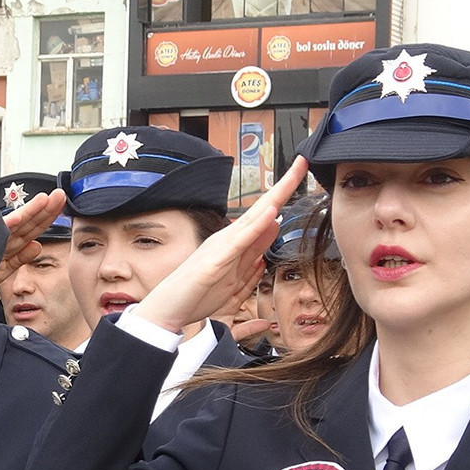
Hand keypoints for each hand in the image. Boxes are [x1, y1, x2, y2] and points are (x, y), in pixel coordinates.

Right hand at [0, 189, 67, 288]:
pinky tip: (22, 214)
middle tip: (60, 195)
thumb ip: (21, 258)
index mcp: (11, 243)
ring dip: (33, 210)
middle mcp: (5, 236)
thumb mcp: (4, 268)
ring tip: (47, 198)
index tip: (61, 205)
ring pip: (20, 222)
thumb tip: (38, 246)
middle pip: (30, 222)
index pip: (33, 228)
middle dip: (46, 209)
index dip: (48, 217)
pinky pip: (3, 229)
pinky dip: (13, 221)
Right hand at [133, 157, 308, 332]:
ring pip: (254, 219)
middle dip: (285, 185)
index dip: (284, 193)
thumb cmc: (196, 294)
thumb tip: (273, 226)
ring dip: (274, 197)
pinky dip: (255, 226)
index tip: (301, 172)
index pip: (265, 214)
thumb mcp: (235, 276)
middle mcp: (228, 238)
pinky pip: (239, 242)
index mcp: (235, 242)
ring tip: (293, 175)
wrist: (166, 309)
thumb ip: (253, 251)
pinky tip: (270, 212)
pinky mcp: (215, 262)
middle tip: (303, 160)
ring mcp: (221, 248)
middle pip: (263, 208)